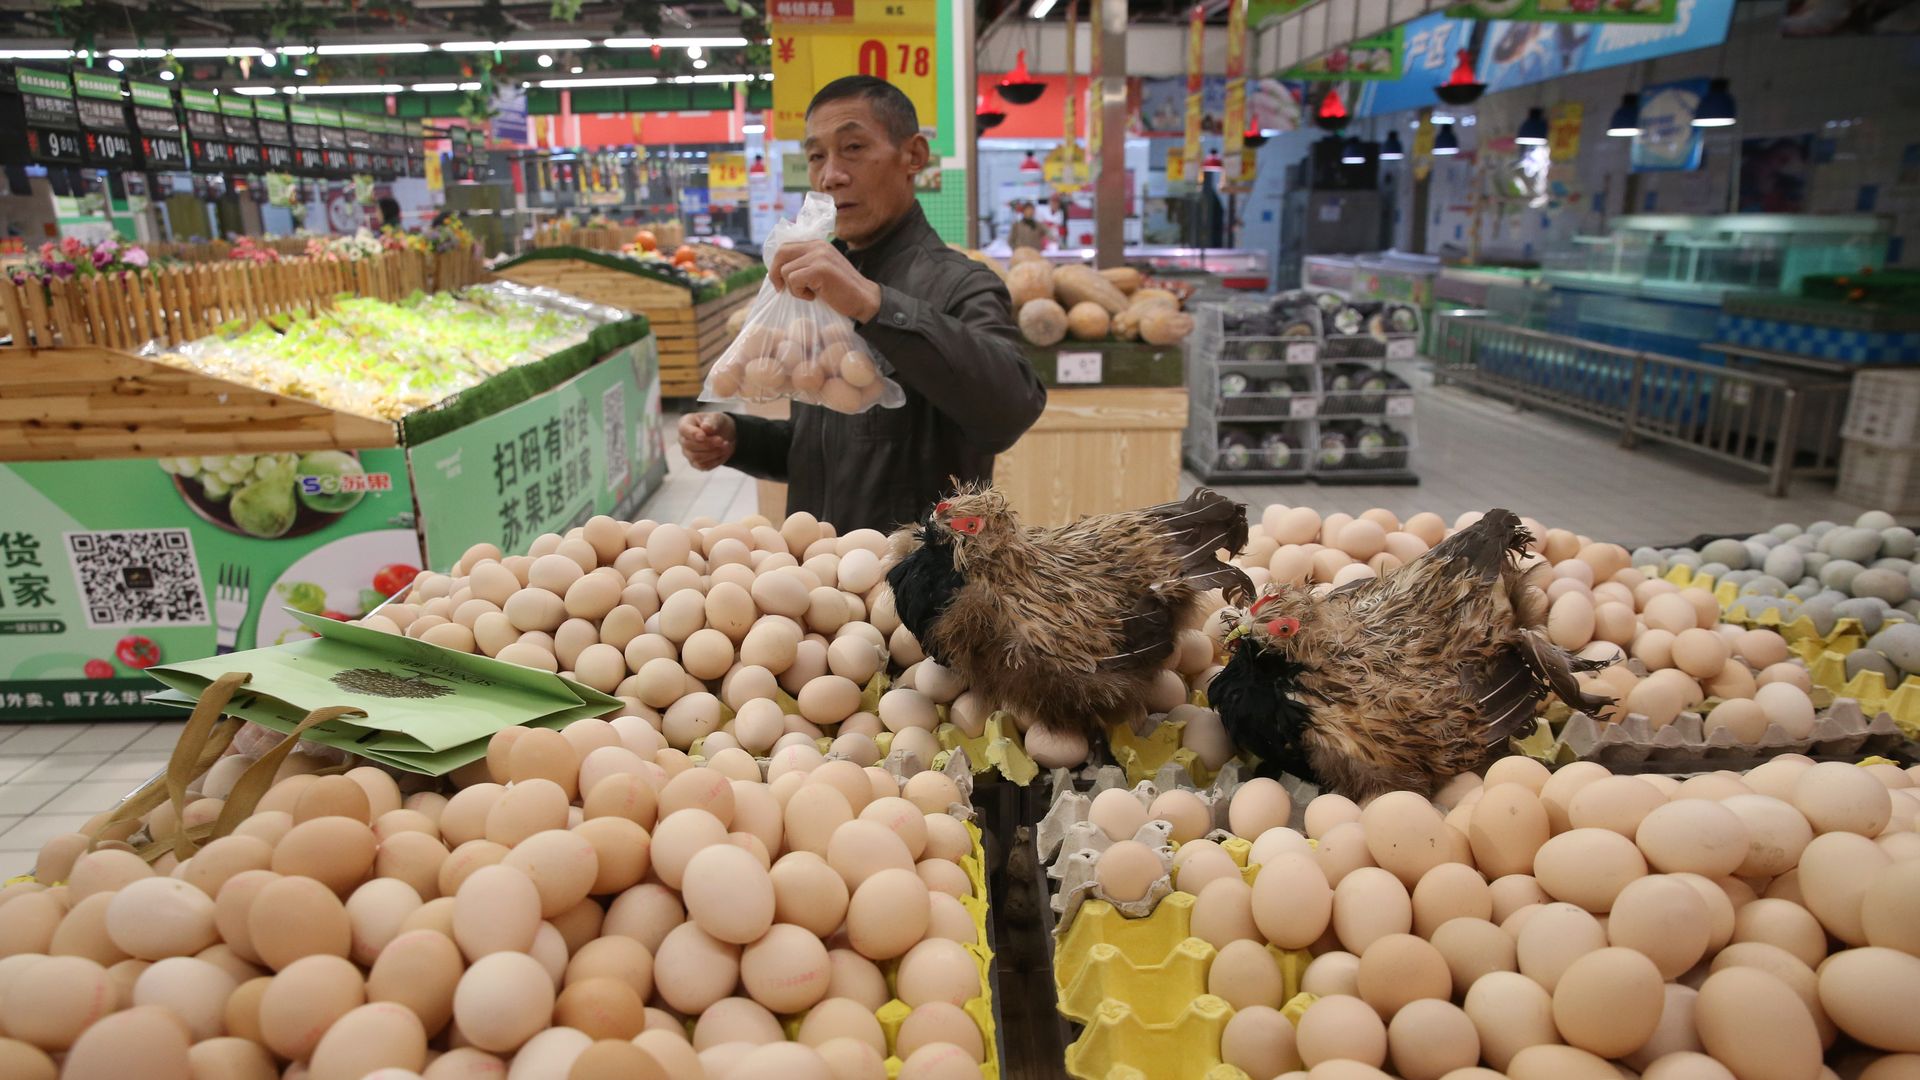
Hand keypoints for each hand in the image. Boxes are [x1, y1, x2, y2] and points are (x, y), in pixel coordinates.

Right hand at [678, 412, 735, 470]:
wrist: (723, 434)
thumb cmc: (716, 423)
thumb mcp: (716, 418)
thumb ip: (711, 422)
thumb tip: (705, 428)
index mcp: (685, 423)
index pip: (683, 429)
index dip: (692, 434)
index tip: (703, 436)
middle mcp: (683, 439)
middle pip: (689, 445)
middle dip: (708, 444)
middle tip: (722, 441)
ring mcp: (688, 452)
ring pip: (696, 457)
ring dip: (714, 453)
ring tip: (726, 446)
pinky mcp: (695, 463)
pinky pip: (703, 466)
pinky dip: (716, 460)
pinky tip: (724, 453)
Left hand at [769, 239, 883, 323]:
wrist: (864, 299)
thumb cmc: (840, 290)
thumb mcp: (820, 271)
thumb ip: (804, 264)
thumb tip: (776, 269)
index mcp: (817, 244)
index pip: (785, 246)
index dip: (777, 264)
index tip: (781, 281)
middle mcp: (817, 245)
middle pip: (781, 253)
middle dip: (775, 273)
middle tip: (781, 289)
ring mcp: (819, 256)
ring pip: (786, 270)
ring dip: (793, 288)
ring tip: (809, 293)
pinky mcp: (820, 269)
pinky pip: (793, 280)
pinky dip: (799, 293)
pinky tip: (814, 296)